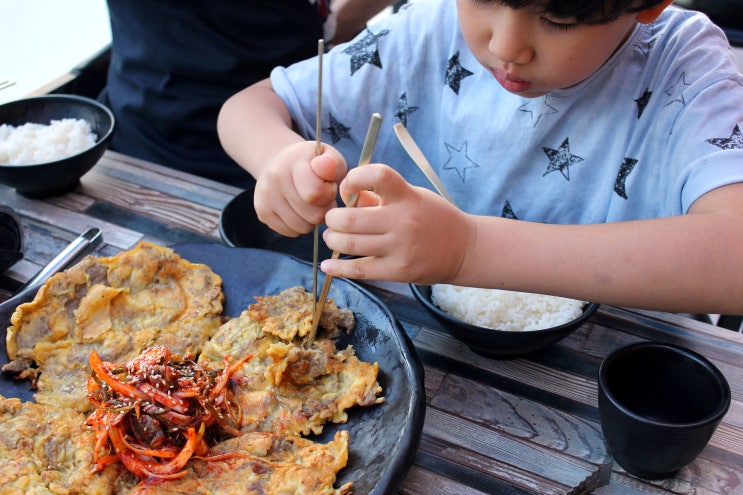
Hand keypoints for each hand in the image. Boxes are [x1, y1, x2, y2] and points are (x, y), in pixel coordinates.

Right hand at [253, 142, 346, 236]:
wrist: (282, 164)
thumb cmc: (313, 164)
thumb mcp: (329, 157)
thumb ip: (334, 163)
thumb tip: (326, 164)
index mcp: (294, 161)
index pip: (315, 193)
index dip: (329, 195)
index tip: (328, 186)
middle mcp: (275, 176)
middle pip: (313, 215)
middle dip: (323, 209)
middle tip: (321, 198)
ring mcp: (265, 195)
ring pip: (302, 227)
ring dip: (312, 220)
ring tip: (310, 204)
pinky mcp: (262, 211)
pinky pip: (290, 232)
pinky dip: (299, 226)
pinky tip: (298, 210)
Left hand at [321, 163, 474, 283]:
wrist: (464, 249)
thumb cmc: (434, 218)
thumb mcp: (413, 197)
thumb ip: (380, 198)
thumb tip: (347, 199)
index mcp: (407, 196)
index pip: (377, 175)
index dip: (354, 179)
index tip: (348, 189)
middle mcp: (403, 221)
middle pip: (350, 218)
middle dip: (332, 218)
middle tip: (332, 220)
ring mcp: (400, 248)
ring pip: (350, 244)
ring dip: (332, 240)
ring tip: (332, 237)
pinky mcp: (398, 271)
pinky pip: (360, 270)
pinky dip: (338, 269)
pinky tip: (327, 266)